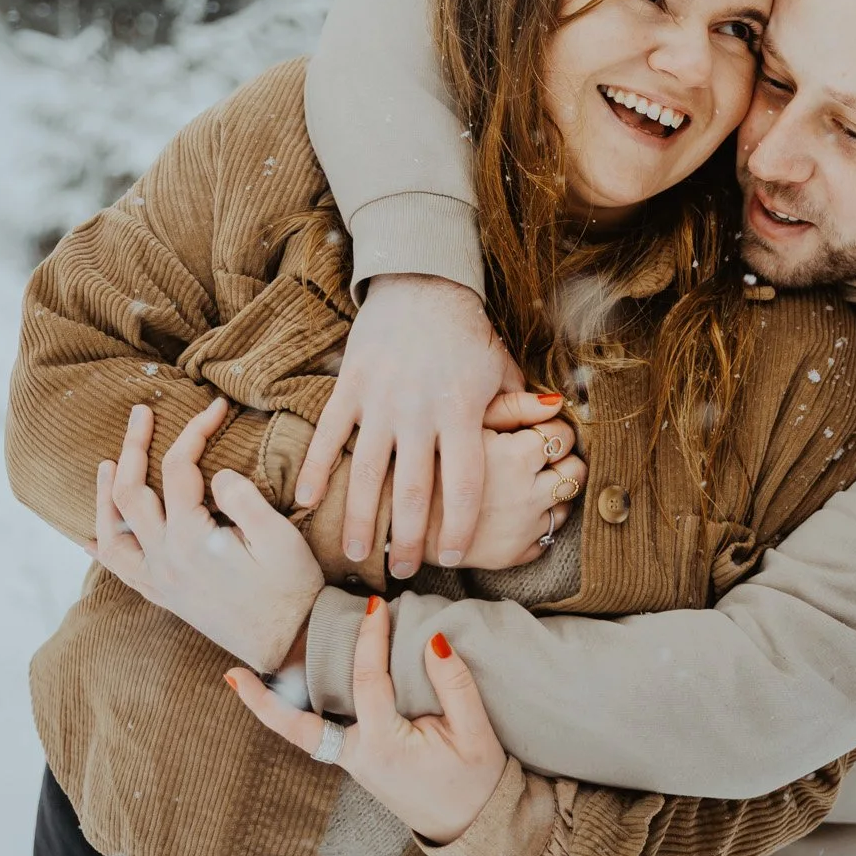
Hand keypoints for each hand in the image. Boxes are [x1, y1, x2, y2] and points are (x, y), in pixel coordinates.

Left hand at [92, 401, 322, 672]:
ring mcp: (160, 580)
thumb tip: (216, 473)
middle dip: (133, 446)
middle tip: (141, 413)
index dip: (195, 431)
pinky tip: (91, 534)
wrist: (291, 644)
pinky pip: (118, 570)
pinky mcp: (165, 596)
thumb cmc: (292, 589)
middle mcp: (165, 559)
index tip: (215, 407)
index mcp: (192, 539)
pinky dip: (101, 546)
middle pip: (129, 493)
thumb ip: (243, 498)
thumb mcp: (279, 537)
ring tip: (107, 464)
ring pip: (111, 532)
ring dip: (103, 495)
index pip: (179, 469)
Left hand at [230, 596, 507, 845]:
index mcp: (386, 746)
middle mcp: (360, 757)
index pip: (368, 681)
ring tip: (244, 679)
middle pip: (301, 728)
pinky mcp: (360, 762)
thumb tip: (433, 642)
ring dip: (276, 708)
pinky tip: (293, 692)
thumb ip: (454, 684)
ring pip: (305, 733)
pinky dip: (301, 714)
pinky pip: (322, 736)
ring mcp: (356, 764)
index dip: (371, 639)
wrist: (474, 826)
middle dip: (266, 701)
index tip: (376, 606)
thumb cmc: (477, 781)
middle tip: (233, 674)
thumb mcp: (476, 732)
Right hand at [296, 274, 523, 579]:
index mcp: (462, 410)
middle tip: (405, 572)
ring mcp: (380, 398)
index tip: (456, 558)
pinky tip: (305, 500)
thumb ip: (519, 413)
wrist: (422, 283)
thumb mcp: (501, 371)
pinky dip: (314, 467)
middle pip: (415, 489)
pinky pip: (328, 433)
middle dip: (409, 538)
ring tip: (359, 553)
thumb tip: (549, 441)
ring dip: (361, 517)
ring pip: (366, 471)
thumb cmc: (467, 333)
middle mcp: (419, 410)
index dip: (462, 526)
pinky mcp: (350, 384)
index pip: (466, 483)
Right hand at [424, 398, 584, 570]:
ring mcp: (521, 529)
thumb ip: (514, 407)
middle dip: (562, 461)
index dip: (552, 429)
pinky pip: (547, 537)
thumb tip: (556, 402)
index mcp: (514, 457)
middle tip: (539, 457)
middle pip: (574, 473)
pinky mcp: (512, 556)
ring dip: (552, 491)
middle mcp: (524, 495)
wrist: (393, 512)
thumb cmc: (427, 453)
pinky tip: (513, 510)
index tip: (536, 431)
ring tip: (525, 483)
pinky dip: (537, 522)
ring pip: (565, 506)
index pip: (562, 435)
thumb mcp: (466, 419)